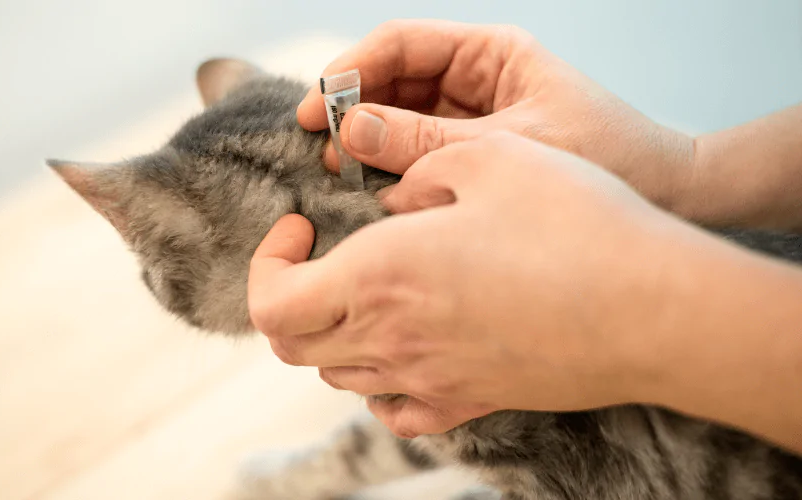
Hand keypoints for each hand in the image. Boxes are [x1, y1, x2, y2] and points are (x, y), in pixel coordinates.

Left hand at [249, 132, 698, 437]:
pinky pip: (396, 412)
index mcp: (380, 277)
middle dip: (287, 295)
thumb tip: (390, 199)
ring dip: (329, 332)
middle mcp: (393, 339)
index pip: (272, 302)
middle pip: (292, 345)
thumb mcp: (487, 158)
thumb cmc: (576, 225)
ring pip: (337, 376)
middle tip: (318, 253)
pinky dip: (377, 385)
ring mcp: (431, 379)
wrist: (655, 309)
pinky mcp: (472, 401)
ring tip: (366, 287)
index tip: (299, 225)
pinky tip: (402, 349)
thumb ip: (417, 168)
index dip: (266, 262)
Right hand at [299, 20, 694, 213]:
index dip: (350, 71)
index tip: (317, 110)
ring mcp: (467, 120)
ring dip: (364, 145)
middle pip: (390, 81)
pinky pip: (413, 155)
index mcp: (489, 53)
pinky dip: (388, 171)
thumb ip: (427, 141)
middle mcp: (472, 80)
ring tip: (340, 177)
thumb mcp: (511, 146)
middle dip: (352, 112)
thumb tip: (351, 132)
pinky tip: (369, 192)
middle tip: (322, 153)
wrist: (668, 198)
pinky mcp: (467, 159)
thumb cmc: (607, 156)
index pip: (401, 45)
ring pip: (395, 120)